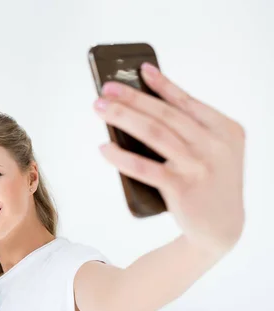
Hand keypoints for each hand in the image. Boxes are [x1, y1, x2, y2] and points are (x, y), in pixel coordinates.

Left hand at [94, 63, 244, 254]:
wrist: (221, 228)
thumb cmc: (209, 183)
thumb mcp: (213, 151)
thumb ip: (189, 130)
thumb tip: (141, 109)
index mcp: (225, 129)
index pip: (186, 101)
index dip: (161, 84)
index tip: (141, 69)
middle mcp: (215, 144)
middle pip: (165, 114)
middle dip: (132, 98)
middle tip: (106, 88)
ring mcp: (199, 165)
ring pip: (154, 133)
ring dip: (123, 118)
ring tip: (100, 108)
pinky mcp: (182, 187)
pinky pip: (145, 168)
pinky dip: (122, 157)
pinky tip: (104, 148)